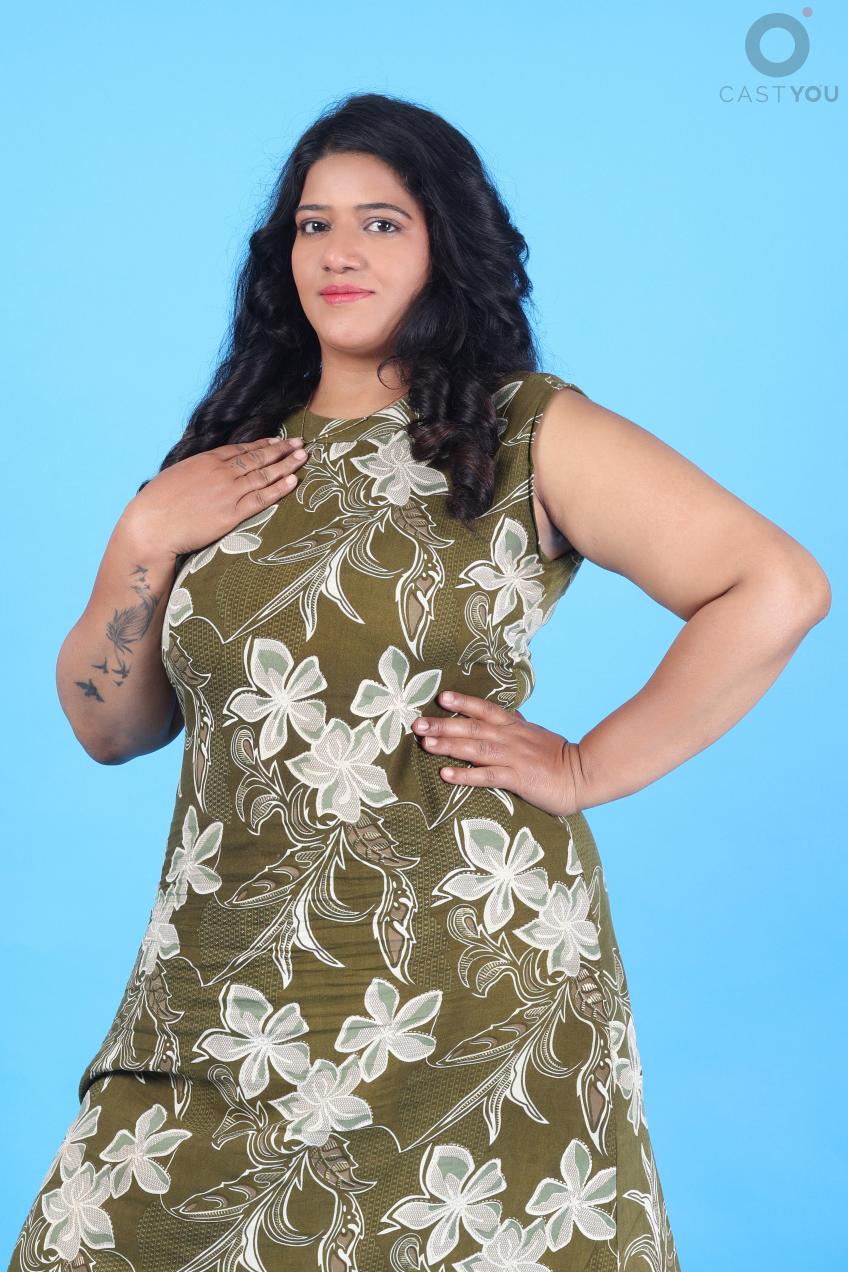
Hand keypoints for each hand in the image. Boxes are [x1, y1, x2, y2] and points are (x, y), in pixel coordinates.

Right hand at [123, 435, 309, 558]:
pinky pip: (261, 498)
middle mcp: (221, 472)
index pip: (242, 449)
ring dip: (287, 465)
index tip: (278, 440)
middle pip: (258, 457)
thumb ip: (198, 470)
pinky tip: (293, 480)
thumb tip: (206, 471)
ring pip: (264, 475)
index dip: (263, 444)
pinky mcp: (231, 514)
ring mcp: (228, 492)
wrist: (152, 525)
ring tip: (304, 457)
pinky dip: (279, 488)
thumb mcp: (177, 475)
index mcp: (207, 460)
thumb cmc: (157, 503)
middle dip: (282, 449)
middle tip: (300, 443)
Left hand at [412, 690, 585, 816]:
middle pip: (472, 727)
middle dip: (443, 725)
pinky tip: (446, 775)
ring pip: (475, 749)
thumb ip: (518, 725)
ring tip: (425, 744)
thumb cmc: (557, 757)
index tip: (442, 696)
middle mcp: (511, 738)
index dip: (464, 702)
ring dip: (449, 746)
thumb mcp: (536, 734)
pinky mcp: (518, 779)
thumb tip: (508, 714)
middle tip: (417, 723)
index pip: (486, 709)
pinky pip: (487, 776)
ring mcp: (514, 757)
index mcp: (515, 726)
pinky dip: (465, 775)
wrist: (583, 774)